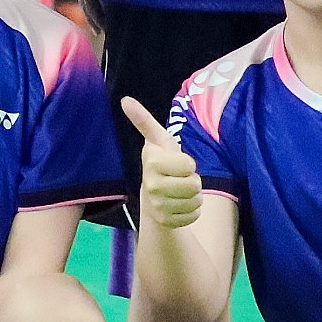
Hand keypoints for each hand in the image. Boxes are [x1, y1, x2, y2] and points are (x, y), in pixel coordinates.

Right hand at [123, 97, 201, 230]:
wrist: (154, 196)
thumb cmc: (162, 163)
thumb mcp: (158, 140)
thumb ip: (144, 120)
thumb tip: (125, 99)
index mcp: (151, 162)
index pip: (189, 165)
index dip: (188, 164)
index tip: (177, 164)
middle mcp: (151, 185)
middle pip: (194, 185)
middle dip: (193, 181)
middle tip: (180, 179)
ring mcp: (157, 206)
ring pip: (196, 201)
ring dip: (194, 196)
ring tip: (180, 192)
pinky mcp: (165, 222)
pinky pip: (194, 215)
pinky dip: (192, 211)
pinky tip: (180, 206)